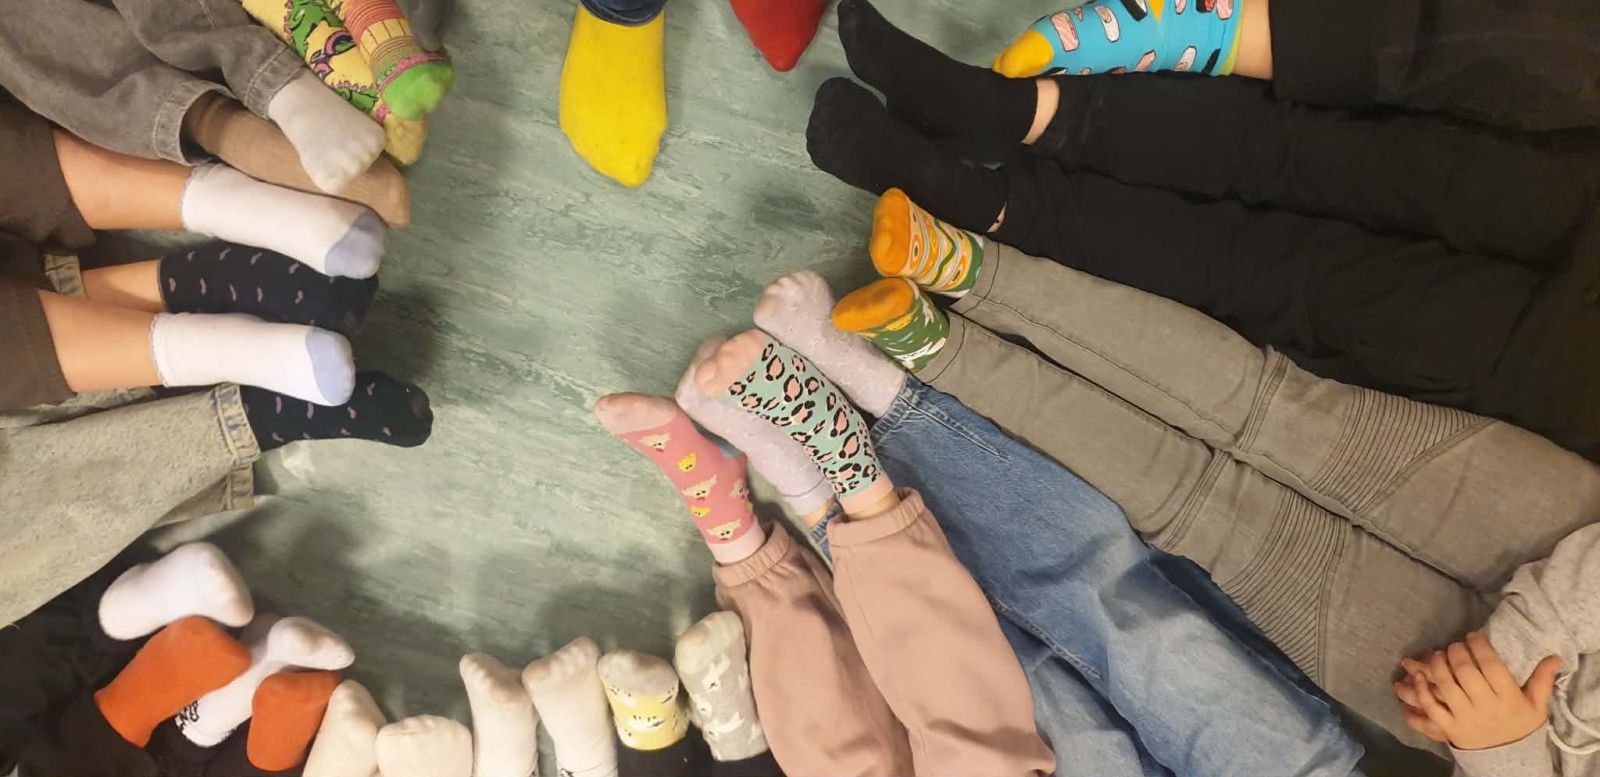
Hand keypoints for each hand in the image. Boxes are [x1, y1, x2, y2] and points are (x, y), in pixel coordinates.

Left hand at [1392, 632, 1559, 750]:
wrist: (1506, 759)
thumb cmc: (1519, 726)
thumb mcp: (1536, 706)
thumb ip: (1542, 681)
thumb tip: (1554, 657)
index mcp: (1508, 699)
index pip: (1491, 666)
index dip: (1479, 647)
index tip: (1472, 636)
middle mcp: (1486, 707)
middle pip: (1466, 672)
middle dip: (1456, 652)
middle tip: (1455, 645)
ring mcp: (1465, 717)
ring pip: (1446, 685)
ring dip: (1438, 665)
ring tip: (1439, 655)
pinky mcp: (1449, 727)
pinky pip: (1431, 706)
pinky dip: (1421, 690)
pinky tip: (1417, 675)